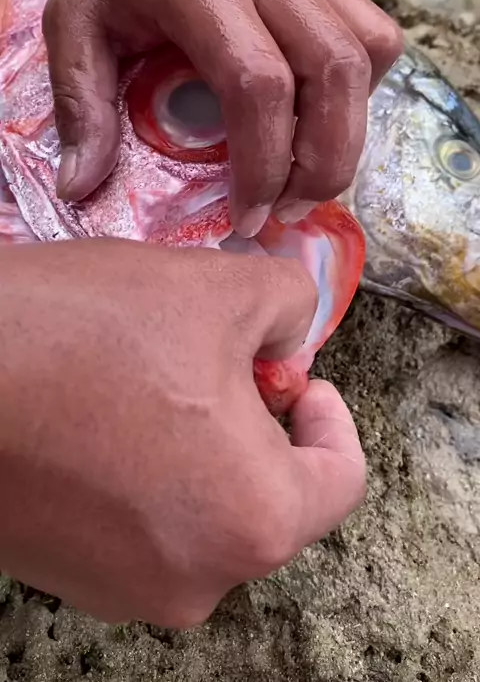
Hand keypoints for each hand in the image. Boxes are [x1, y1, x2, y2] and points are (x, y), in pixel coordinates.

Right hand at [0, 239, 364, 626]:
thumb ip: (290, 306)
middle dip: (260, 426)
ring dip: (202, 448)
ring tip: (157, 382)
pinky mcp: (72, 575)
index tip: (298, 380)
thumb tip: (294, 335)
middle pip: (270, 498)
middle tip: (225, 364)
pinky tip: (111, 416)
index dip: (330, 417)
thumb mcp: (218, 289)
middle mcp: (196, 580)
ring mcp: (126, 589)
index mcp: (253, 521)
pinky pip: (146, 524)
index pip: (340, 480)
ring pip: (205, 511)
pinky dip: (150, 474)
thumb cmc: (86, 333)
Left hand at [41, 0, 402, 236]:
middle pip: (331, 72)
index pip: (257, 81)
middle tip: (288, 211)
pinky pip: (374, 37)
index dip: (263, 162)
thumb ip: (80, 105)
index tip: (247, 216)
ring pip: (364, 56)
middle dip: (322, 163)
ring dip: (348, 136)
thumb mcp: (71, 26)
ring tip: (308, 180)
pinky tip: (322, 117)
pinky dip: (361, 93)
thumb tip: (80, 186)